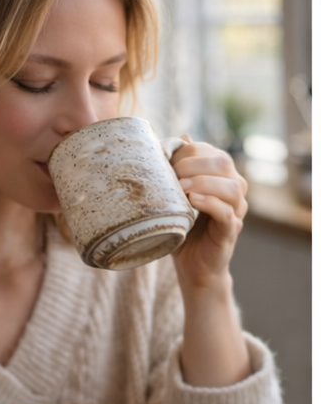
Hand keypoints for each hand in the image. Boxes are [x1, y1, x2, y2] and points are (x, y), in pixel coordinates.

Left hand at [170, 136, 247, 288]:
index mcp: (223, 178)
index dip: (191, 153)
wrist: (192, 265)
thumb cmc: (183, 228)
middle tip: (173, 174)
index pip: (214, 153)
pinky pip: (227, 213)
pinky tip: (193, 202)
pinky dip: (210, 203)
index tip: (168, 162)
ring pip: (231, 186)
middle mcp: (234, 191)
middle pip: (225, 163)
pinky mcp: (231, 231)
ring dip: (204, 182)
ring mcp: (236, 211)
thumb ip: (180, 170)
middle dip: (196, 164)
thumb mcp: (176, 196)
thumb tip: (182, 138)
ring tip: (182, 189)